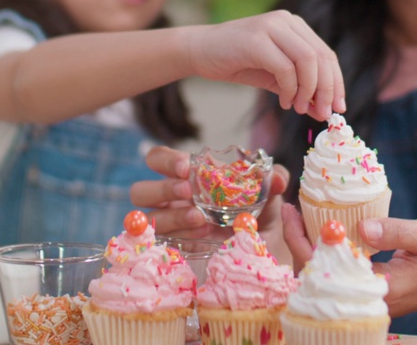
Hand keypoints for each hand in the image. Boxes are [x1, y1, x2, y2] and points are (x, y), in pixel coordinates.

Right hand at [130, 146, 292, 251]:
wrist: (263, 255)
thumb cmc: (259, 217)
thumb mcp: (269, 197)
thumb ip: (273, 178)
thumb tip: (276, 177)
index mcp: (187, 177)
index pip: (157, 159)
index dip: (164, 160)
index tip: (185, 167)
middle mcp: (172, 201)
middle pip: (140, 190)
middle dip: (162, 188)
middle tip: (189, 192)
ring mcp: (170, 227)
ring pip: (147, 217)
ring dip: (172, 215)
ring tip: (200, 218)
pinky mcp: (173, 250)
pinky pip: (160, 243)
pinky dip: (179, 237)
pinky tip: (202, 236)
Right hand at [185, 11, 344, 118]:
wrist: (199, 51)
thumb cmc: (237, 62)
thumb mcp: (274, 77)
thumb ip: (299, 89)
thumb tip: (323, 110)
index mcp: (294, 25)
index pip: (326, 54)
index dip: (336, 82)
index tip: (339, 108)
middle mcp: (286, 21)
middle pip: (321, 56)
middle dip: (327, 89)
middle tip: (323, 114)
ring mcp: (271, 27)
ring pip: (307, 60)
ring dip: (309, 90)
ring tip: (300, 109)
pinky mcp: (256, 40)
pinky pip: (285, 68)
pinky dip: (289, 89)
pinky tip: (284, 102)